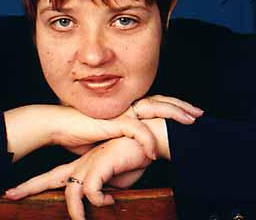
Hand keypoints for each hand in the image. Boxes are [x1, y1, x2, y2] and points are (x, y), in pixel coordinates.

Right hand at [4, 96, 202, 161]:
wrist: (56, 126)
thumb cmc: (78, 134)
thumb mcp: (106, 141)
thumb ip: (122, 144)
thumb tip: (133, 154)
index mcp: (127, 110)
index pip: (155, 104)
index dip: (173, 107)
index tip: (189, 115)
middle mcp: (126, 107)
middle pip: (160, 101)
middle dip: (181, 106)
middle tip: (199, 113)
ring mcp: (120, 112)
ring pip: (153, 109)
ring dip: (173, 114)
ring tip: (191, 122)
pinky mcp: (111, 122)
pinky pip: (135, 129)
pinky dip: (146, 140)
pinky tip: (154, 152)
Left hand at [5, 136, 150, 219]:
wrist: (149, 140)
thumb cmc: (133, 158)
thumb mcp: (115, 180)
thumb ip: (102, 189)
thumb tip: (96, 201)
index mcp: (83, 166)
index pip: (53, 176)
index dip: (35, 184)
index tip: (16, 191)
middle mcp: (82, 164)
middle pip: (50, 177)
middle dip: (29, 186)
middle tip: (10, 194)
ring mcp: (90, 163)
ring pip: (71, 191)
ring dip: (75, 211)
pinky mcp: (100, 164)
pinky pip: (91, 190)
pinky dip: (98, 200)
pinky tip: (109, 199)